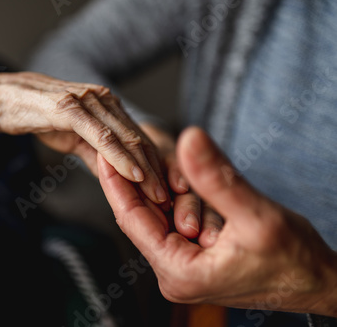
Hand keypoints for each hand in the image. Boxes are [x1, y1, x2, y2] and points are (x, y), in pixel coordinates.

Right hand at [0, 72, 169, 204]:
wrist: (1, 99)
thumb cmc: (37, 116)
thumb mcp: (73, 138)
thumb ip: (96, 154)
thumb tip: (117, 177)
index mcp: (108, 106)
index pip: (140, 138)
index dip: (157, 165)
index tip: (169, 192)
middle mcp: (104, 100)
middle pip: (140, 139)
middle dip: (158, 172)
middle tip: (172, 201)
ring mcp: (89, 101)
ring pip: (127, 138)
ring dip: (145, 169)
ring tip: (159, 195)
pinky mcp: (70, 108)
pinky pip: (102, 136)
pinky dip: (121, 157)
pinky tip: (135, 175)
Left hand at [98, 126, 336, 316]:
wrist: (316, 281)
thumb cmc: (294, 259)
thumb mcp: (256, 215)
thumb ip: (217, 178)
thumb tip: (188, 138)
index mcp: (180, 271)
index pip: (133, 220)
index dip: (116, 182)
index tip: (103, 150)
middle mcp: (173, 273)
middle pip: (140, 218)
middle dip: (131, 180)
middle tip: (114, 144)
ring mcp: (181, 266)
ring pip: (155, 217)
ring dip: (153, 187)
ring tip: (135, 154)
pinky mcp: (192, 257)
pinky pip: (170, 221)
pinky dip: (169, 198)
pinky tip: (163, 175)